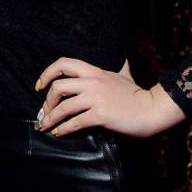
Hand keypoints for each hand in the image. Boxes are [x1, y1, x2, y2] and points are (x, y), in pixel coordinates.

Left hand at [35, 56, 185, 137]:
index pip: (63, 64)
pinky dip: (63, 129)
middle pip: (57, 87)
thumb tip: (123, 58)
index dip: (47, 73)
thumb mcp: (125, 74)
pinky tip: (59, 133)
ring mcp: (96, 99)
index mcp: (95, 71)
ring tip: (45, 126)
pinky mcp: (100, 115)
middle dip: (47, 102)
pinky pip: (74, 123)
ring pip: (63, 107)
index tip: (39, 86)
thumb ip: (119, 67)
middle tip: (45, 112)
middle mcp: (92, 82)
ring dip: (50, 119)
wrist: (152, 109)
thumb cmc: (137, 94)